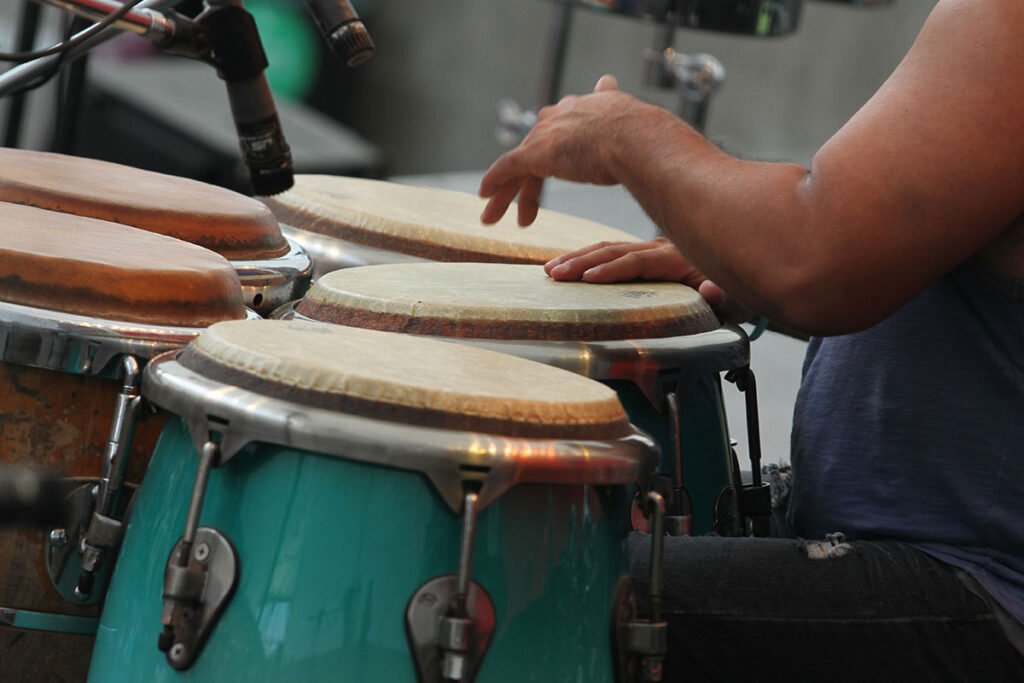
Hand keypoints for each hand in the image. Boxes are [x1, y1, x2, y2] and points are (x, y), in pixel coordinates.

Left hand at [479, 75, 638, 226]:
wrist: (637, 139)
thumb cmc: (647, 140)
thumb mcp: (637, 124)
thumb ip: (629, 122)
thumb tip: (641, 113)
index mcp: (587, 107)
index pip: (564, 130)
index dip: (557, 150)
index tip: (556, 162)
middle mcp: (562, 114)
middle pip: (538, 147)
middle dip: (527, 176)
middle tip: (524, 204)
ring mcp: (548, 132)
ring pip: (518, 163)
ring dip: (507, 192)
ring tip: (495, 217)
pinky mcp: (535, 152)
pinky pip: (507, 168)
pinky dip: (495, 182)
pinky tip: (484, 198)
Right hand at [545, 237, 753, 323]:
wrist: (747, 267)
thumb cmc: (741, 291)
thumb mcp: (739, 298)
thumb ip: (725, 296)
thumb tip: (712, 290)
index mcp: (679, 258)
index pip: (639, 262)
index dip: (613, 270)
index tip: (588, 279)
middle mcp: (662, 248)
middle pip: (615, 250)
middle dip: (583, 262)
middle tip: (555, 274)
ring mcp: (653, 249)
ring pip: (609, 248)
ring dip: (579, 258)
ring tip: (551, 270)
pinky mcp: (647, 254)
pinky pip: (612, 251)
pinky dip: (588, 257)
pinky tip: (567, 264)